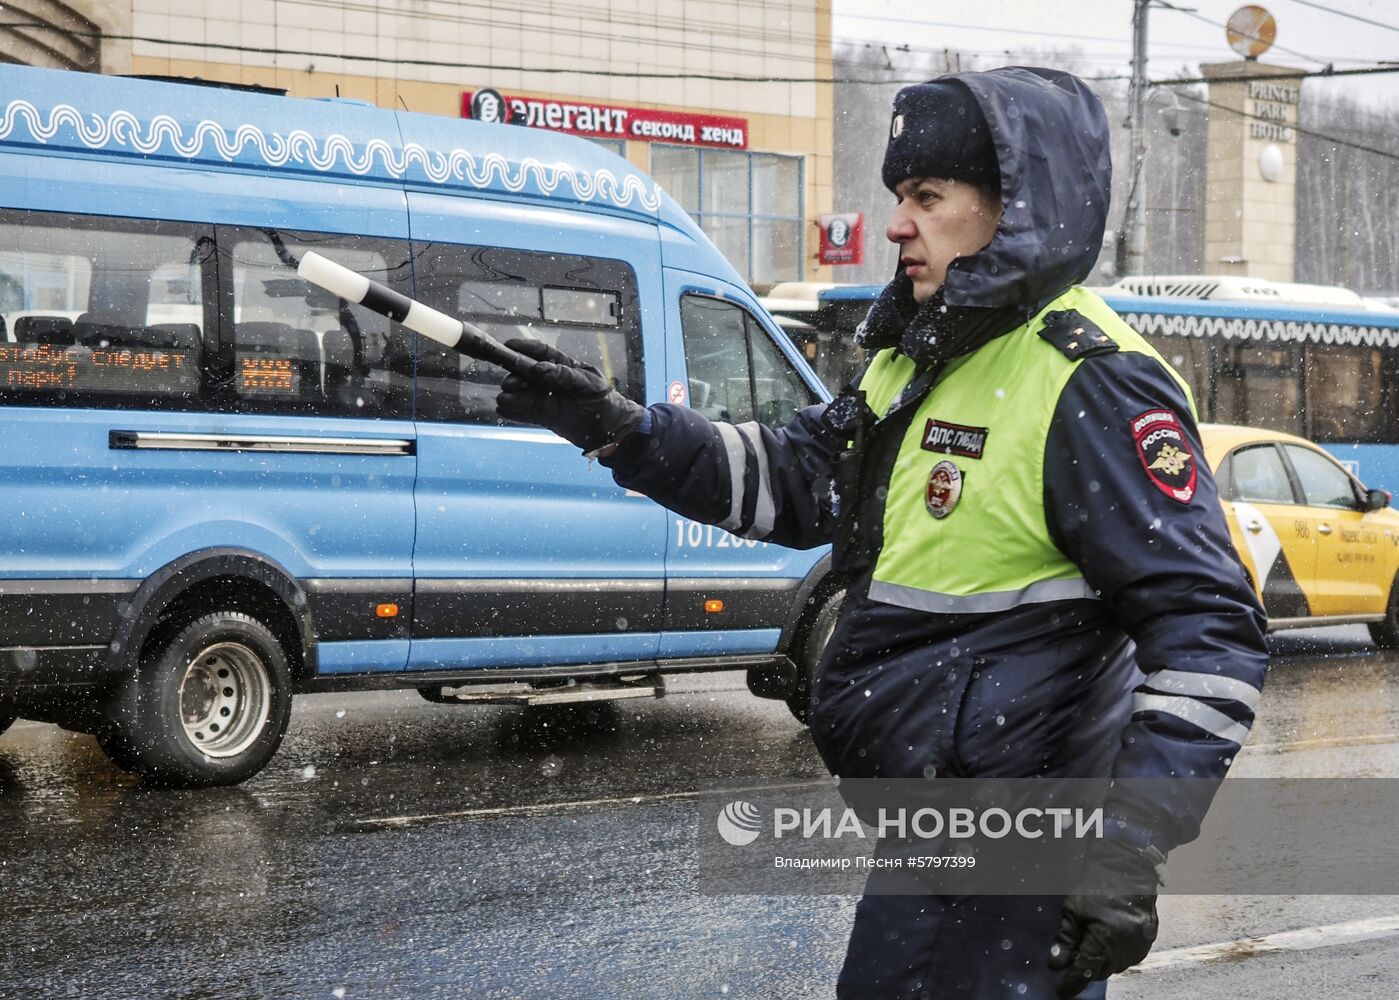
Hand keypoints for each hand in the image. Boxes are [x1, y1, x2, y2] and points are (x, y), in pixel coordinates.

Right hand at [495, 338, 645, 453]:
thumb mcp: (587, 383)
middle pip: (528, 374)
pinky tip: (504, 410)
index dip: (524, 348)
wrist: (612, 429)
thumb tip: (537, 369)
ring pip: (525, 394)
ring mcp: (548, 398)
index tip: (508, 345)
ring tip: (504, 401)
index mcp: (564, 366)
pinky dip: (515, 411)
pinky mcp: (545, 415)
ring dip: (512, 396)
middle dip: (515, 376)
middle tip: (509, 384)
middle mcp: (552, 380)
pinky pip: (527, 411)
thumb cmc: (604, 400)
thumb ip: (563, 375)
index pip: (541, 352)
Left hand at [1048, 839, 1159, 997]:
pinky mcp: (1147, 941)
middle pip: (1100, 971)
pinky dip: (1115, 954)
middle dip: (1086, 969)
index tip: (1061, 992)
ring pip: (1115, 966)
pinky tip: (1108, 941)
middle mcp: (1123, 951)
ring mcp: (1138, 947)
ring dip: (1102, 961)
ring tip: (1091, 946)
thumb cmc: (1096, 888)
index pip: (1085, 972)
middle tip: (1073, 962)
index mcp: (1103, 943)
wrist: (1128, 870)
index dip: (1071, 984)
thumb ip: (1065, 940)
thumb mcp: (1073, 912)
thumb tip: (1055, 965)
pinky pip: (1128, 957)